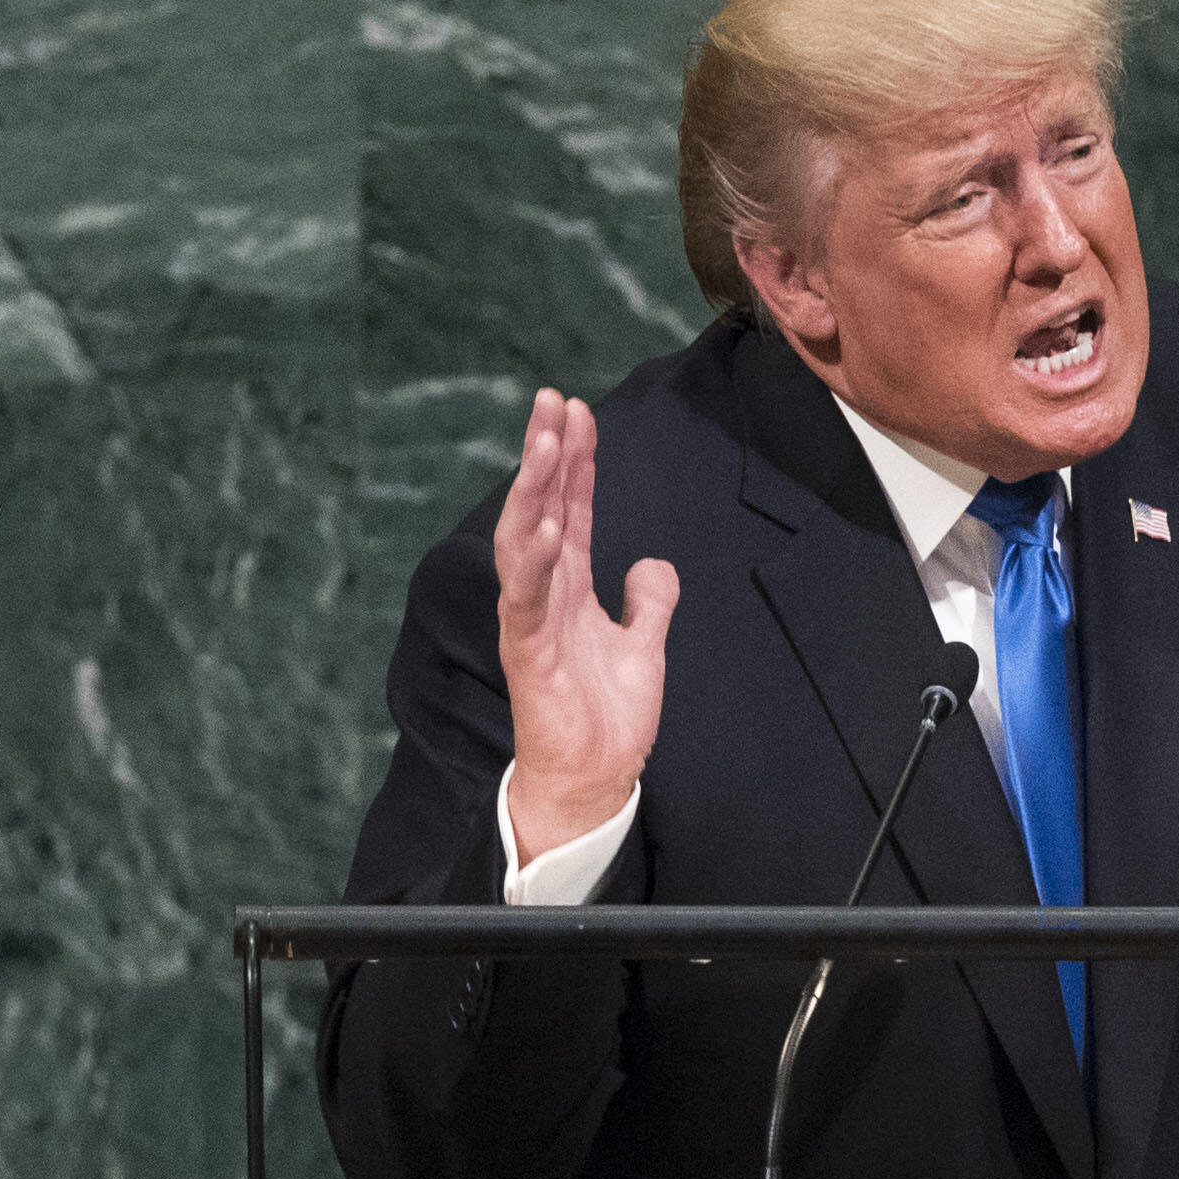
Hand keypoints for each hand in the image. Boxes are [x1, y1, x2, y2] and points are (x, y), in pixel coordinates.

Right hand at [493, 388, 678, 857]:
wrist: (594, 778)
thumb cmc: (607, 717)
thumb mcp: (643, 646)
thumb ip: (649, 603)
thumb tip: (654, 565)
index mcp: (569, 587)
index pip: (570, 509)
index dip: (575, 461)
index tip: (578, 410)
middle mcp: (544, 594)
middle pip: (541, 509)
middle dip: (545, 454)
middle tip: (550, 399)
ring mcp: (531, 620)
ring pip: (524, 541)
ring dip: (533, 490)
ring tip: (545, 442)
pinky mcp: (528, 653)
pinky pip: (527, 600)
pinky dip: (535, 562)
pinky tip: (547, 527)